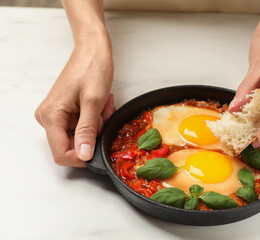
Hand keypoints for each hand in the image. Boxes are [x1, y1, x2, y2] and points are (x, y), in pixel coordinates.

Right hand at [35, 38, 113, 166]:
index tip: (100, 148)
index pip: (62, 153)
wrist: (92, 51)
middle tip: (103, 115)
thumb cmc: (92, 69)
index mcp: (51, 116)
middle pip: (72, 145)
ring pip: (80, 136)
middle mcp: (48, 117)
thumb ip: (87, 130)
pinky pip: (82, 126)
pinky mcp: (64, 112)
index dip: (82, 157)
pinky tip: (101, 104)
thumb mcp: (94, 102)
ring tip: (103, 106)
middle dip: (93, 135)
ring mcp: (56, 115)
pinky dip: (95, 119)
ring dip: (96, 125)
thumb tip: (83, 155)